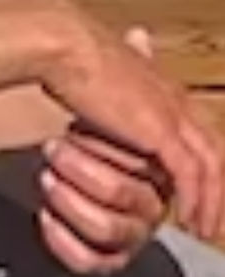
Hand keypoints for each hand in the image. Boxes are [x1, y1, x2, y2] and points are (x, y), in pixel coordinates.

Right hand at [43, 16, 223, 254]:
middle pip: (216, 150)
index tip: (200, 192)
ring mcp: (173, 114)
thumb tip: (110, 91)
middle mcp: (178, 100)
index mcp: (166, 88)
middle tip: (212, 219)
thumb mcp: (102, 75)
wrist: (66, 47)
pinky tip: (185, 220)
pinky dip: (193, 198)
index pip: (201, 132)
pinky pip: (189, 174)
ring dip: (211, 201)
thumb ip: (115, 88)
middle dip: (218, 188)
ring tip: (203, 229)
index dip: (205, 164)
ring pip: (211, 166)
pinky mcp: (161, 130)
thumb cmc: (73, 55)